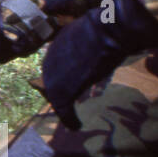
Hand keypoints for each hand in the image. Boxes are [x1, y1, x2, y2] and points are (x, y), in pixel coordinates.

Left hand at [39, 0, 157, 129]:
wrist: (108, 33)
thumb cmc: (106, 31)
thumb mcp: (91, 37)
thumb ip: (86, 46)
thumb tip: (98, 46)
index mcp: (56, 45)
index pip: (55, 66)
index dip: (63, 79)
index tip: (71, 89)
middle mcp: (49, 60)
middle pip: (52, 82)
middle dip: (61, 94)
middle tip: (69, 107)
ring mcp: (52, 76)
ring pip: (57, 96)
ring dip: (64, 108)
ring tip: (73, 119)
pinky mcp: (60, 91)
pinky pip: (63, 109)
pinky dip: (69, 119)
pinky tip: (76, 125)